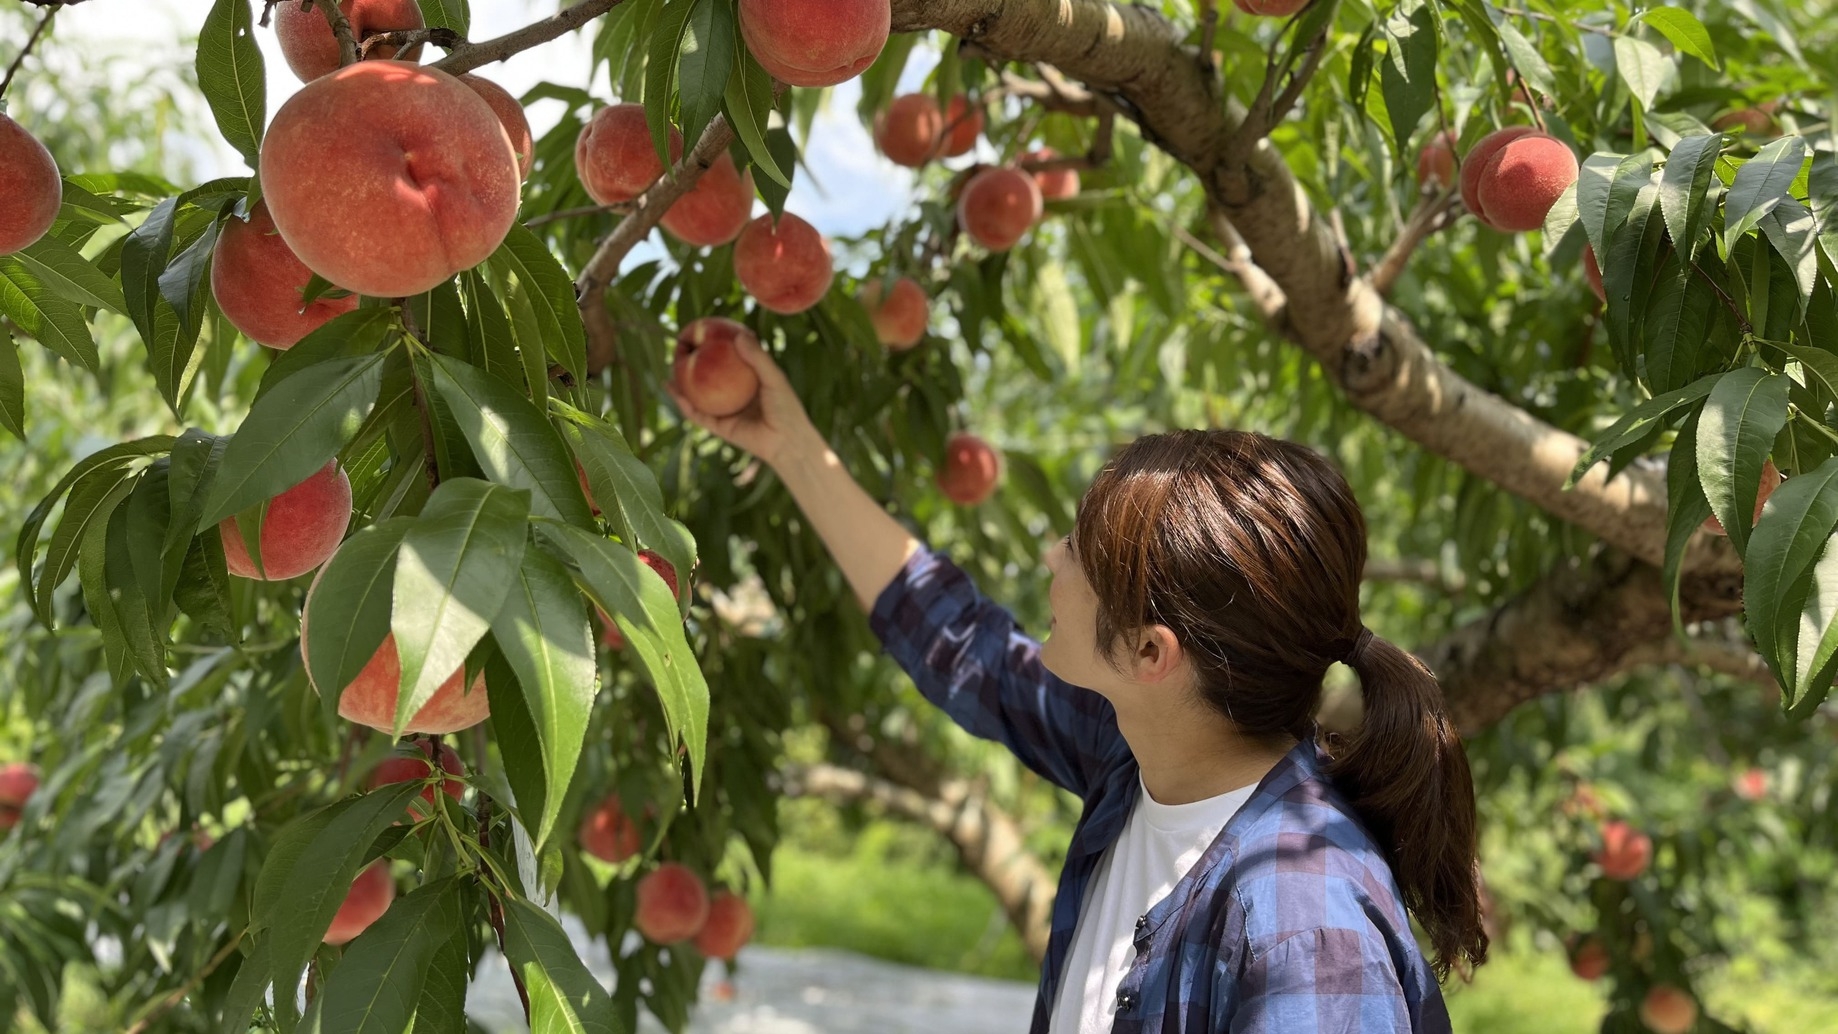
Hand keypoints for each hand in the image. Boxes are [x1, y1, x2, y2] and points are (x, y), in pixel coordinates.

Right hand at [663, 327, 819, 467]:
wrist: (787, 441)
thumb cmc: (786, 407)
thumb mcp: (774, 377)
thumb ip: (758, 357)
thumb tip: (739, 334)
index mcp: (746, 379)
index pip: (725, 358)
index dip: (712, 346)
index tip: (700, 331)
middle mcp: (732, 394)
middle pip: (707, 375)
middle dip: (690, 362)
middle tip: (679, 347)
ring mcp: (724, 410)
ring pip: (696, 395)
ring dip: (680, 382)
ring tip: (669, 367)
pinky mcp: (718, 427)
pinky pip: (697, 413)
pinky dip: (683, 402)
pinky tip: (672, 389)